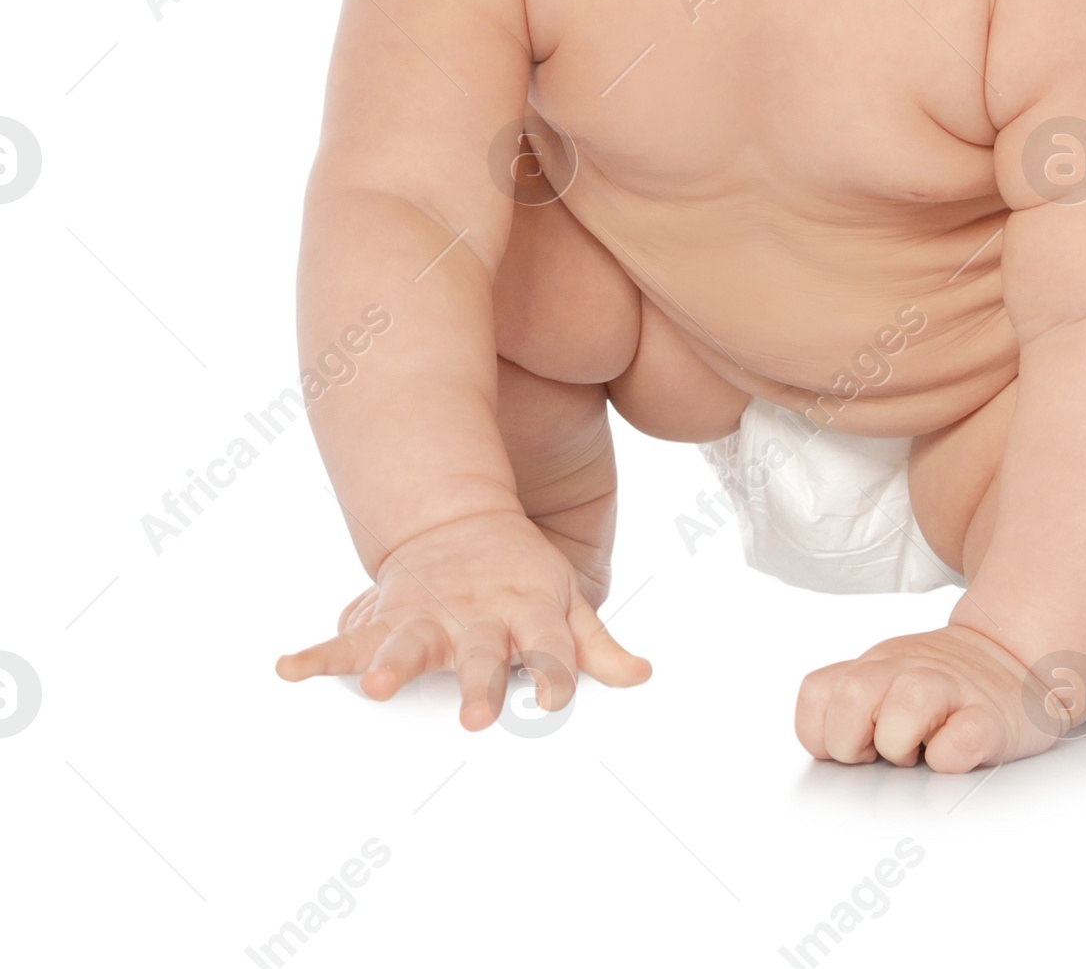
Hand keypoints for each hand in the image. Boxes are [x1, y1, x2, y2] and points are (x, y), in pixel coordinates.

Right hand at [276, 508, 649, 730]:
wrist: (462, 522)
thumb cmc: (521, 576)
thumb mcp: (567, 601)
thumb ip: (597, 646)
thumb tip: (641, 676)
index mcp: (526, 615)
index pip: (549, 648)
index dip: (554, 672)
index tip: (554, 699)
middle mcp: (476, 619)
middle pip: (479, 654)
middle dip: (478, 683)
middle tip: (476, 718)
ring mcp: (429, 617)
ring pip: (408, 644)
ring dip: (392, 665)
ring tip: (377, 686)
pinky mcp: (388, 618)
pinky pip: (348, 641)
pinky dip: (317, 655)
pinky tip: (288, 668)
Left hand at [796, 625, 1085, 771]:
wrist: (1012, 657)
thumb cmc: (941, 686)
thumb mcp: (886, 677)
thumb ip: (851, 702)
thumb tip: (824, 756)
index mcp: (875, 668)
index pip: (815, 694)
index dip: (822, 731)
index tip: (851, 746)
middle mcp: (906, 671)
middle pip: (850, 697)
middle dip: (854, 741)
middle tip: (881, 753)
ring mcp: (950, 689)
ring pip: (906, 707)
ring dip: (902, 743)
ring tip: (919, 752)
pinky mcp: (991, 718)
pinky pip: (963, 740)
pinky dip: (953, 756)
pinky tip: (956, 753)